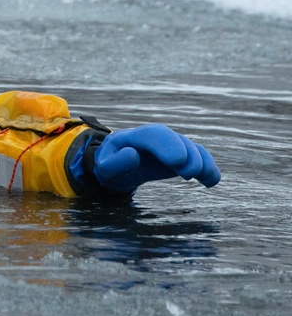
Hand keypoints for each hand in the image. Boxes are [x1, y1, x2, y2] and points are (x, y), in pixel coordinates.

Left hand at [93, 124, 220, 192]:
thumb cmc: (110, 167)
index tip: (177, 161)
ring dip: (199, 160)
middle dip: (186, 152)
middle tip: (189, 172)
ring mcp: (168, 145)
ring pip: (188, 146)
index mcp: (131, 137)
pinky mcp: (180, 156)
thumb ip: (115, 163)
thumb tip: (133, 156)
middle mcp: (153, 137)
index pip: (152, 134)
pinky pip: (198, 157)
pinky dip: (207, 167)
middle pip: (173, 138)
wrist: (117, 166)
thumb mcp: (105, 168)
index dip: (167, 144)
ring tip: (202, 176)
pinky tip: (211, 181)